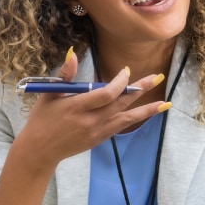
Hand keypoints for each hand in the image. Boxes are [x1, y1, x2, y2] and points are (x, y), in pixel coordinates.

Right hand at [16, 49, 168, 171]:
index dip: (120, 82)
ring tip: (165, 104)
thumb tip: (73, 53)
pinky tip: (147, 113)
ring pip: (127, 119)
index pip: (106, 93)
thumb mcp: (49, 94)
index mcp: (77, 106)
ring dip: (147, 110)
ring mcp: (96, 132)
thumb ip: (64, 75)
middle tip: (158, 77)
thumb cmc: (41, 119)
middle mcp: (90, 120)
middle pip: (121, 103)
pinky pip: (121, 127)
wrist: (39, 151)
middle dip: (140, 89)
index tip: (126, 71)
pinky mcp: (99, 139)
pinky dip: (135, 119)